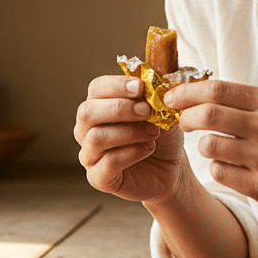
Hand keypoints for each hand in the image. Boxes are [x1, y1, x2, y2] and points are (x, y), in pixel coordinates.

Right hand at [74, 75, 188, 202]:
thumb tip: (154, 80)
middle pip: (87, 112)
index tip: (141, 86)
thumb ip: (156, 95)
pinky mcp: (98, 178)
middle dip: (119, 108)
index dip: (116, 85)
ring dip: (129, 132)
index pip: (96, 88)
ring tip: (153, 133)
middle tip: (147, 111)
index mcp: (99, 106)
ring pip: (96, 138)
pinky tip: (147, 148)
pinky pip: (108, 163)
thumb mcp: (164, 111)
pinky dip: (132, 153)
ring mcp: (89, 155)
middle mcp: (87, 130)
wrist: (171, 170)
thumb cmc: (162, 137)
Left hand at [162, 79, 257, 218]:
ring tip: (215, 146)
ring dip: (203, 145)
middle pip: (207, 115)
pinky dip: (217, 168)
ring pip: (208, 146)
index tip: (170, 97)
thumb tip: (191, 89)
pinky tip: (231, 167)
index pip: (216, 90)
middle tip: (182, 121)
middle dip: (185, 117)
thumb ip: (240, 100)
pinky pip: (219, 172)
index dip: (186, 92)